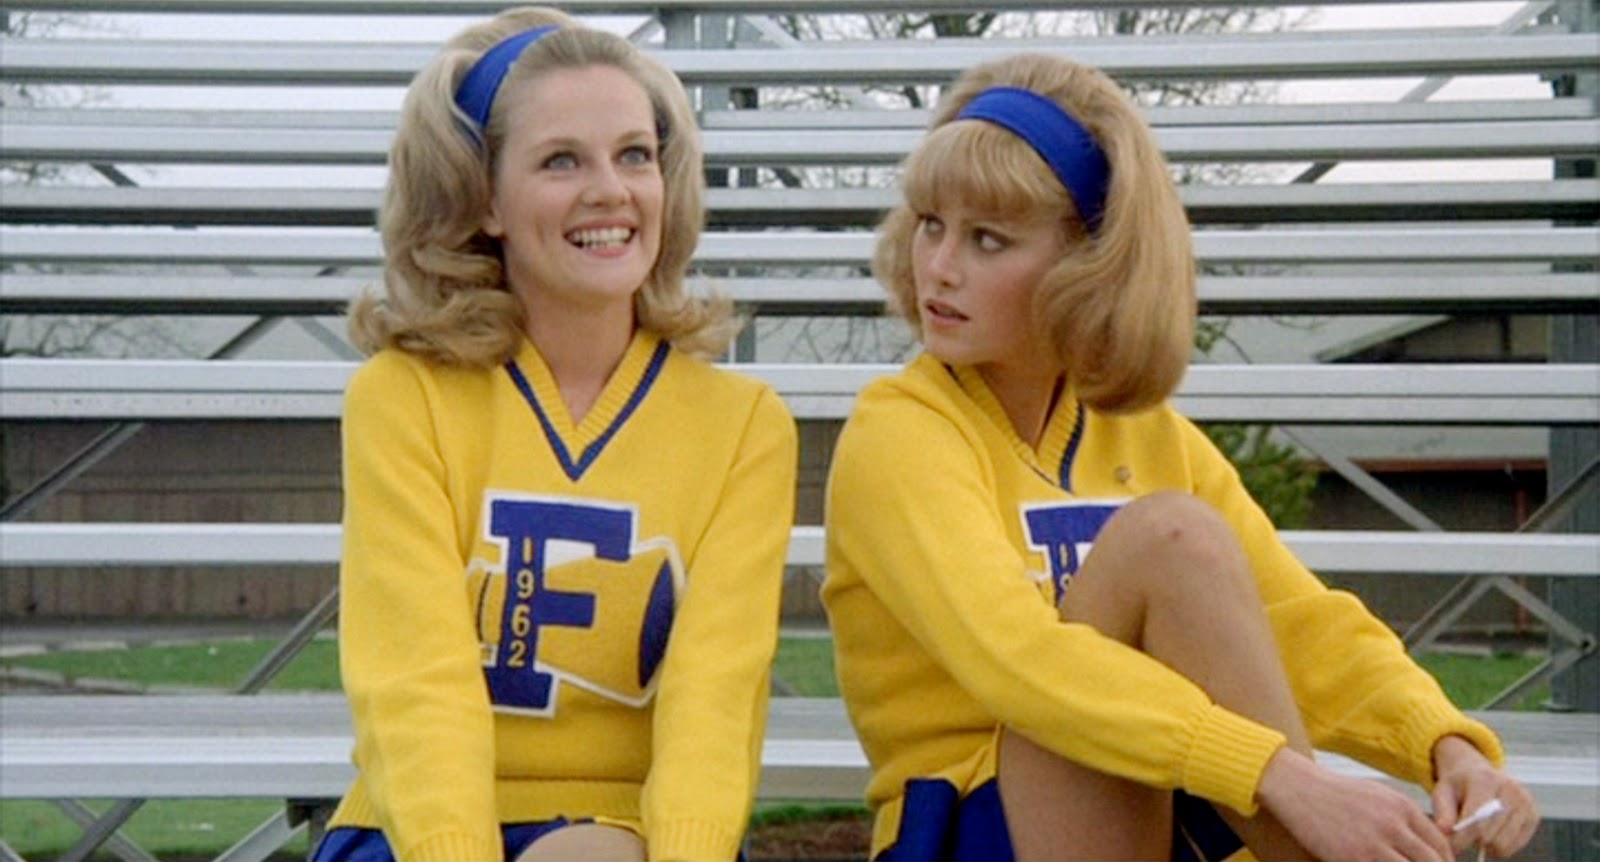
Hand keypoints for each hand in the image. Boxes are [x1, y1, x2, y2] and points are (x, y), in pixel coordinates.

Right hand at [1257, 747, 1452, 860]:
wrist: (1298, 788)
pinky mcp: (1354, 858)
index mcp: (1402, 807)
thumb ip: (1402, 817)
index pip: (1440, 843)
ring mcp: (1374, 844)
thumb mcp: (1377, 796)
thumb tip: (1422, 842)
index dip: (1445, 861)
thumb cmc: (1334, 793)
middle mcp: (1394, 825)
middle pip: (1433, 861)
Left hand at [1431, 735, 1538, 857]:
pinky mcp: (1534, 813)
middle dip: (1472, 841)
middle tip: (1464, 836)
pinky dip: (1502, 845)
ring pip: (1504, 843)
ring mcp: (1525, 801)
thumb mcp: (1443, 792)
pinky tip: (1493, 832)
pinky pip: (1517, 844)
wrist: (1477, 772)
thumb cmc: (1458, 786)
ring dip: (1487, 845)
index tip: (1452, 848)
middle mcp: (1510, 788)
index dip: (1461, 838)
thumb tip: (1445, 832)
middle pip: (1490, 834)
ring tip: (1478, 832)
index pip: (1475, 820)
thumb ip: (1443, 812)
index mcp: (1484, 779)